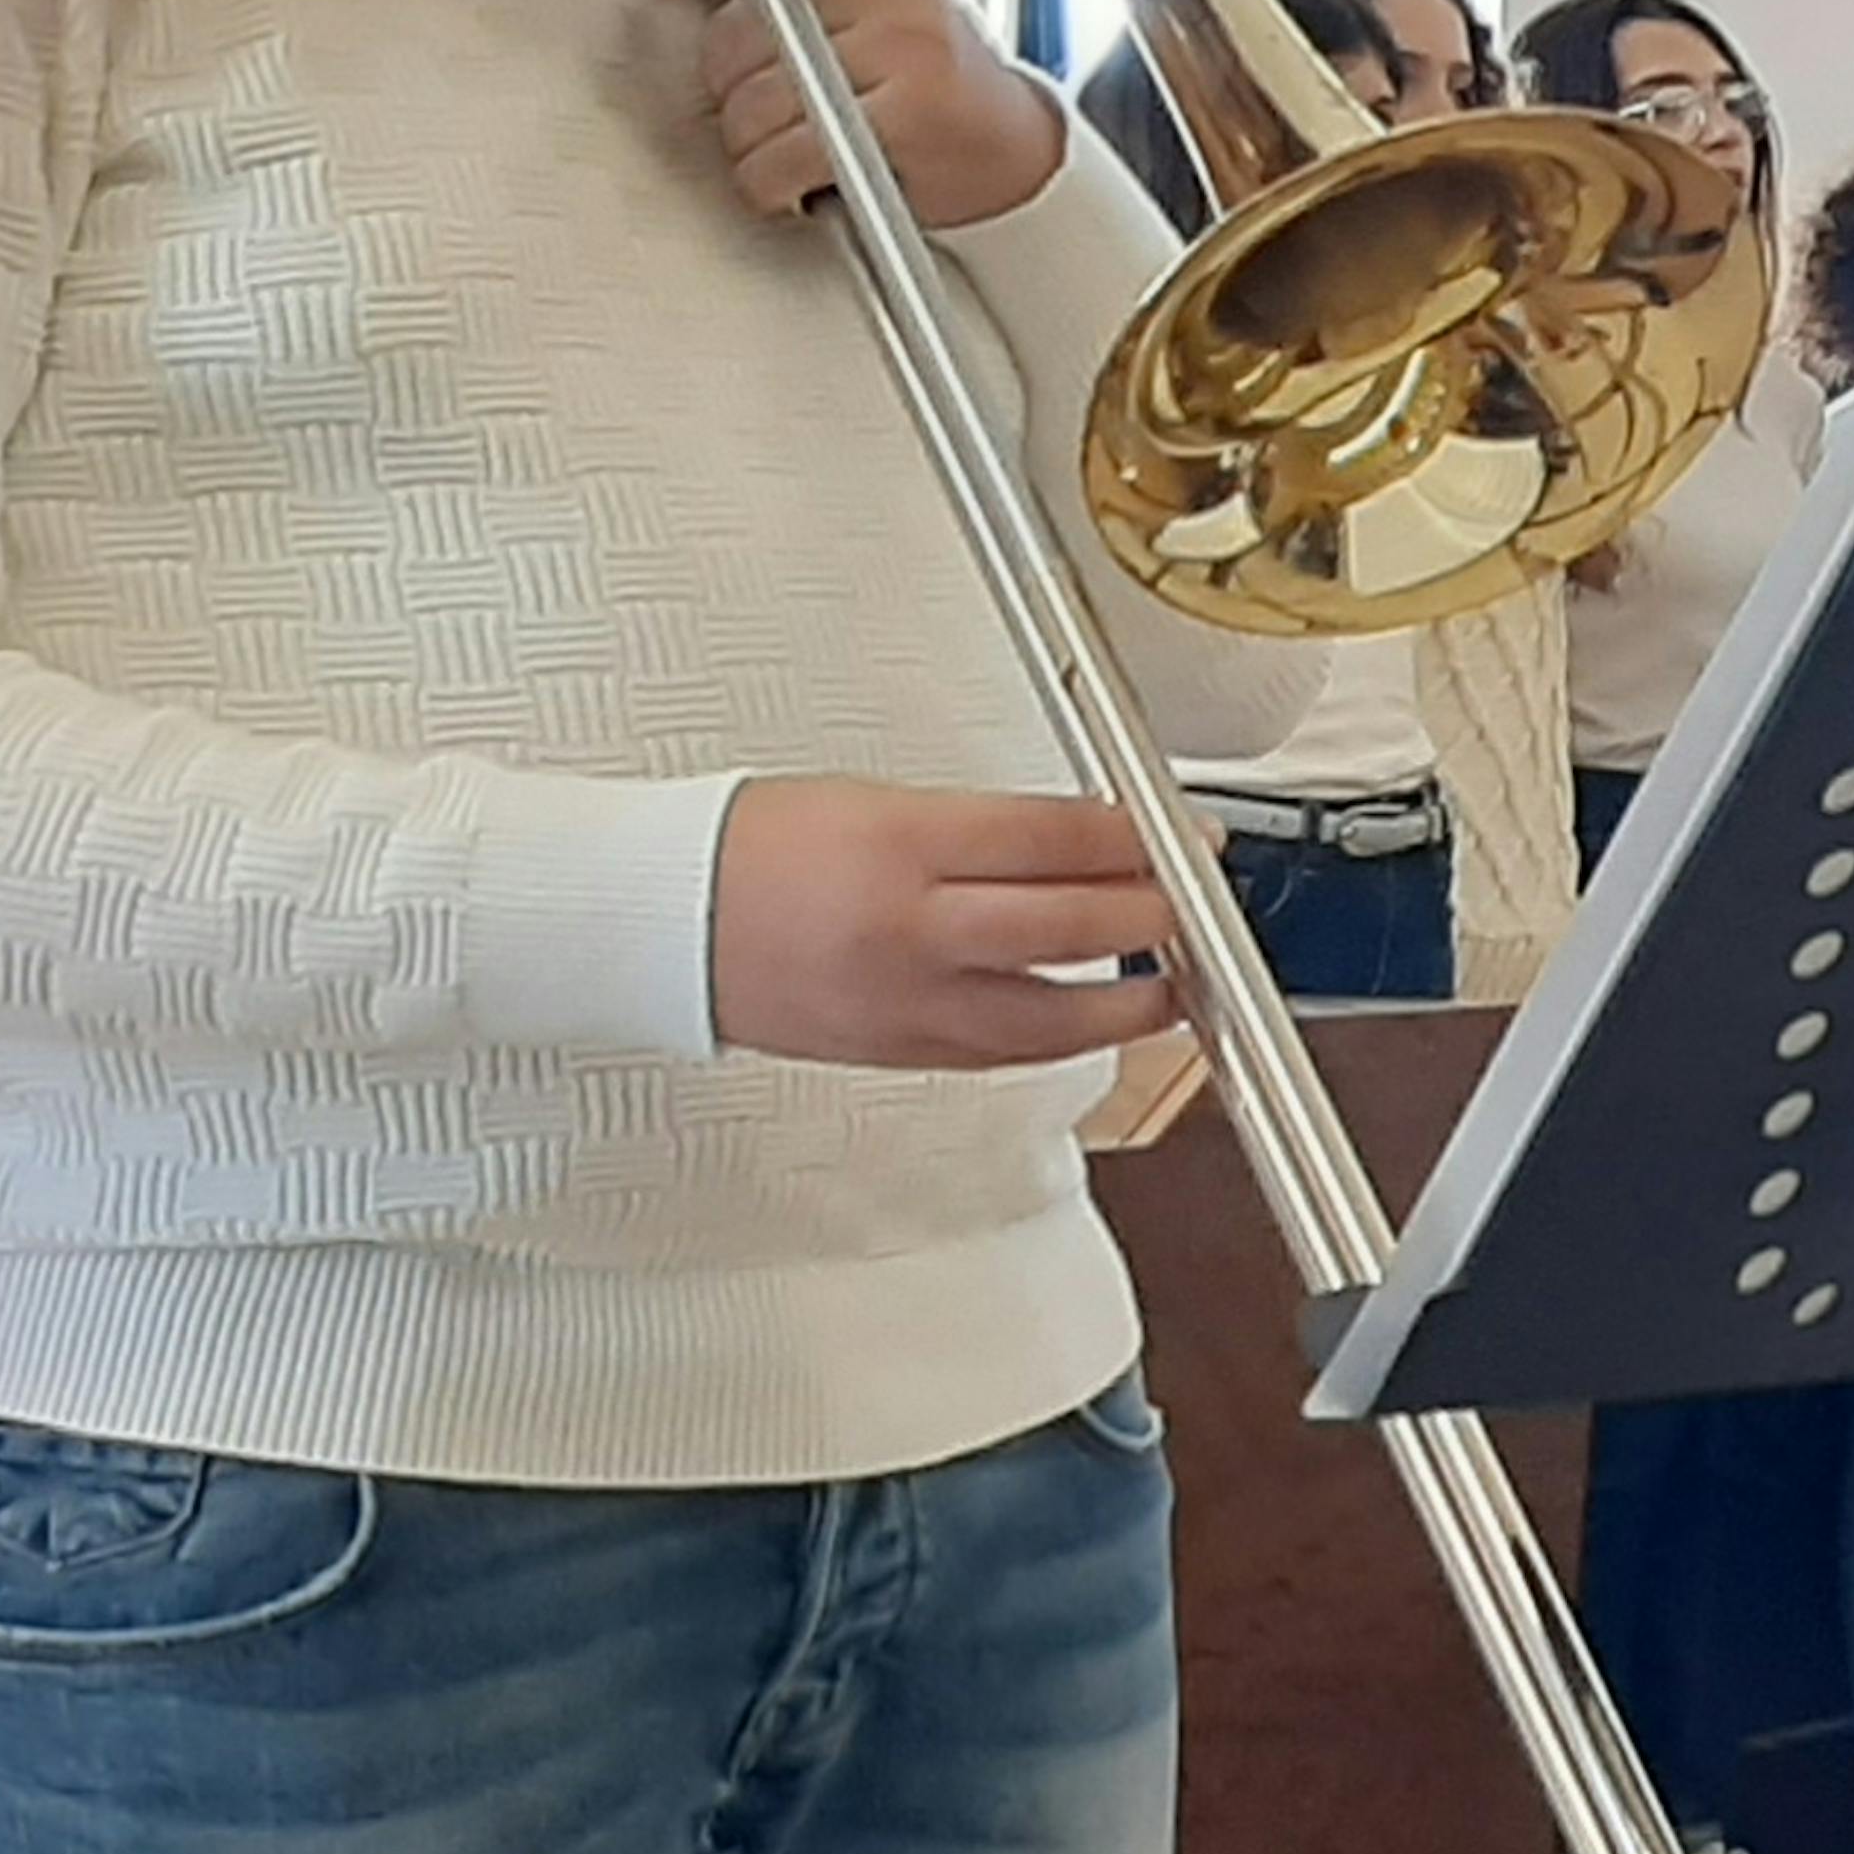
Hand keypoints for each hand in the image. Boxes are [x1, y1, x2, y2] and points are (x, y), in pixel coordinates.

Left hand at [662, 0, 1070, 231]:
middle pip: (742, 27)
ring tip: (783, 148)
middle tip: (763, 103)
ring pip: (756, 100)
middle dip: (728, 83)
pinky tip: (794, 181)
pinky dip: (772, 182)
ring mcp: (904, 46)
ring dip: (748, 143)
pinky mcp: (908, 114)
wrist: (1006, 152)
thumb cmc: (922, 80)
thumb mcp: (866, 1)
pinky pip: (788, 154)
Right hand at [709, 779, 1186, 1069]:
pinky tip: (1099, 1023)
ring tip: (1175, 982)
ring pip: (1055, 1015)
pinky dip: (1064, 1038)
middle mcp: (908, 929)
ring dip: (1133, 1001)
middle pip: (1070, 925)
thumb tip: (1090, 840)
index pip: (1053, 838)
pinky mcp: (898, 1051)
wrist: (656, 919)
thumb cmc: (748, 848)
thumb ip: (985, 829)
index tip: (1181, 836)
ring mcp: (905, 1001)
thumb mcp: (876, 801)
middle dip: (1155, 913)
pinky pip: (1007, 1053)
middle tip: (1197, 902)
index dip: (1138, 838)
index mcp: (898, 845)